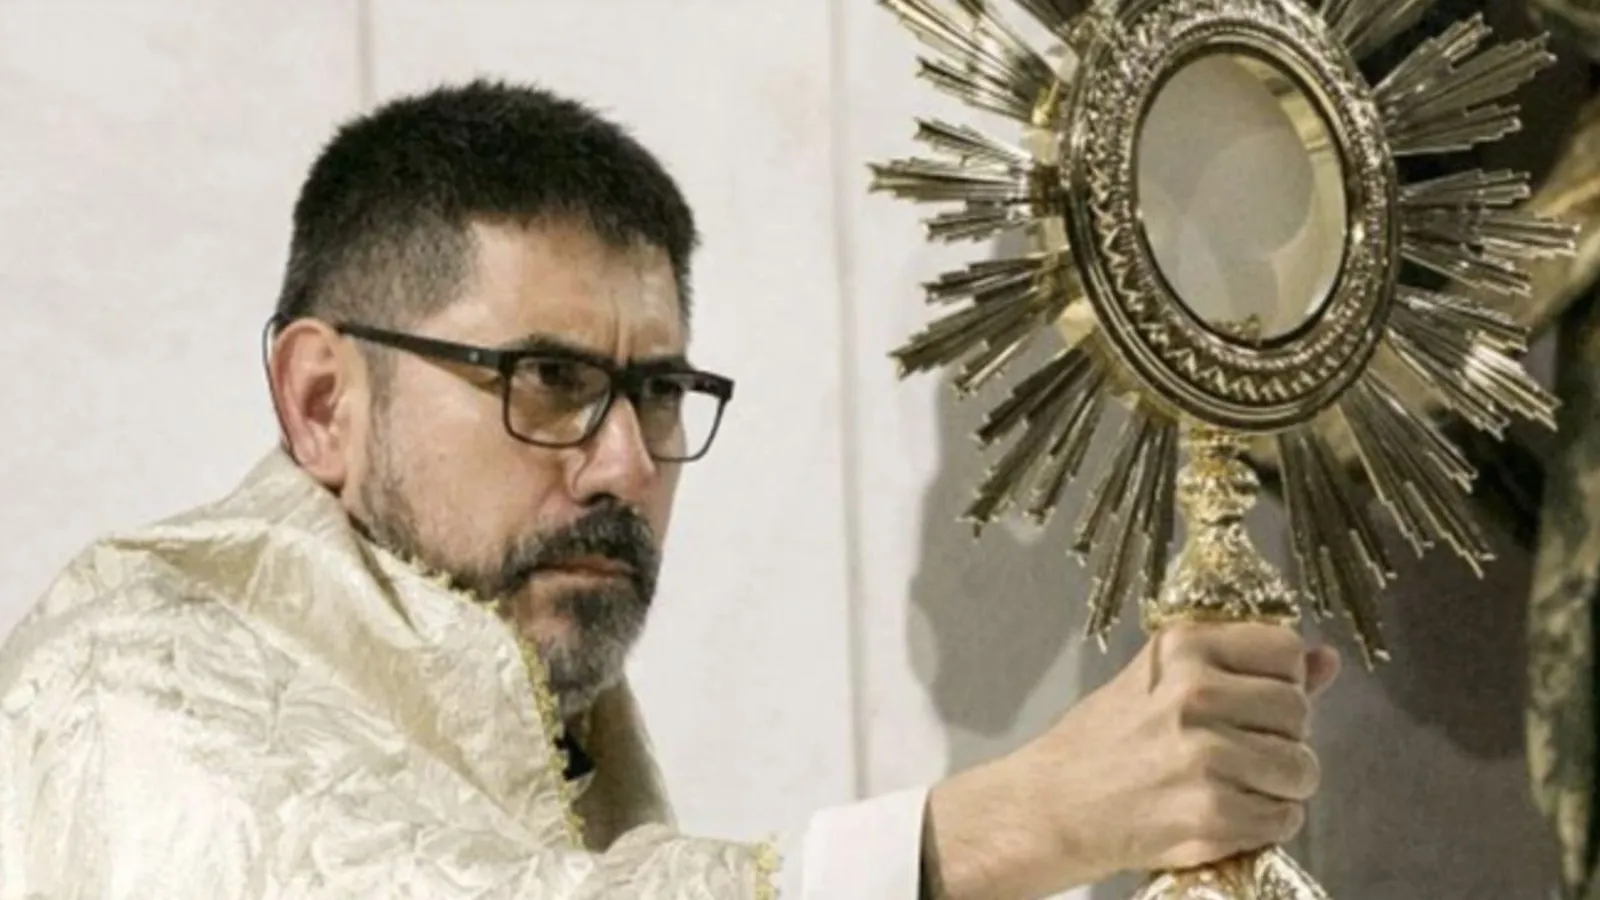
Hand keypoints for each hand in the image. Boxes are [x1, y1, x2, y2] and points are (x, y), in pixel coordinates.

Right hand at [921, 623, 1340, 899]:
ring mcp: (1204, 757)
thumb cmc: (1105, 741)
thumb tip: (1327, 660)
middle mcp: (1194, 695)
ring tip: (1235, 784)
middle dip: (1281, 736)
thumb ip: (1245, 666)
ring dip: (1280, 785)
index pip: (1286, 651)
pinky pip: (1284, 819)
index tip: (1253, 699)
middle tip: (1239, 749)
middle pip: (1299, 712)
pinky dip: (1265, 824)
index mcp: (1182, 648)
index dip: (1281, 679)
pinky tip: (1226, 814)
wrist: (1053, 806)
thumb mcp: (1162, 680)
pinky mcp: (1211, 815)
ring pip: (1301, 769)